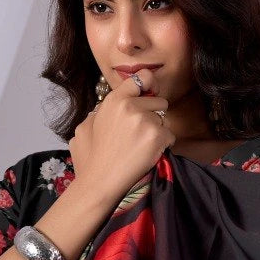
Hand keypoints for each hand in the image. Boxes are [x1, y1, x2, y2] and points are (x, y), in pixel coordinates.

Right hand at [68, 74, 174, 201]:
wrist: (101, 180)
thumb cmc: (94, 156)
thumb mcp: (89, 124)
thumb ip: (105, 109)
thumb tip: (119, 101)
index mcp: (114, 100)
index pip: (141, 78)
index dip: (149, 85)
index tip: (151, 92)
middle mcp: (130, 106)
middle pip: (158, 101)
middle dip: (154, 114)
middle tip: (138, 133)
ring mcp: (144, 120)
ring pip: (164, 119)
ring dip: (157, 131)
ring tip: (140, 145)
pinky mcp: (157, 136)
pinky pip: (170, 136)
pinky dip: (163, 145)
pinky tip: (147, 153)